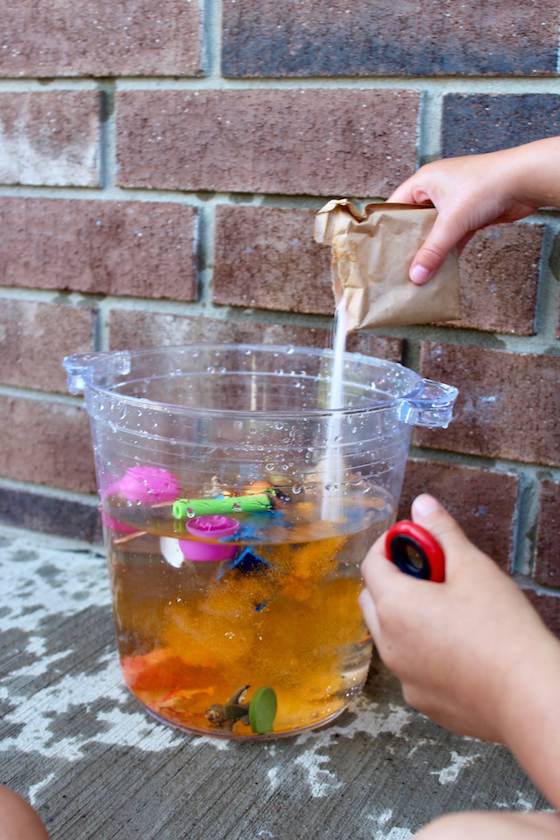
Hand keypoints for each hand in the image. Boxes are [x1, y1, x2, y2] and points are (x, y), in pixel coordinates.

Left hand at [360, 494, 556, 743]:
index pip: (372, 564)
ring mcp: (403, 677)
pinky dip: (421, 651)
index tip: (417, 543)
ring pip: (389, 636)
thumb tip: (421, 504)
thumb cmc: (501, 628)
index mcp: (394, 605)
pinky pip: (409, 666)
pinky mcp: (421, 701)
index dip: (390, 546)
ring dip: (405, 617)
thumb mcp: (473, 567)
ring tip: (447, 611)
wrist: (529, 697)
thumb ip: (442, 533)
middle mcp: (388, 644)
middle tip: (433, 574)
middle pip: (373, 600)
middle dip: (393, 581)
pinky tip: (458, 648)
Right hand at [387, 141, 555, 284]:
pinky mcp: (468, 214)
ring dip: (429, 249)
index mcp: (424, 181)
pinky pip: (451, 236)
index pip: (395, 205)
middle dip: (408, 243)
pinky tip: (440, 269)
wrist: (524, 181)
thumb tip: (416, 276)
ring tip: (416, 272)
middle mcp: (435, 190)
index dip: (386, 227)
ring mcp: (453, 202)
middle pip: (414, 221)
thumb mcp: (452, 221)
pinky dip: (447, 250)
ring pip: (433, 230)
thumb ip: (433, 251)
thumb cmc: (485, 186)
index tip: (378, 250)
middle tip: (396, 266)